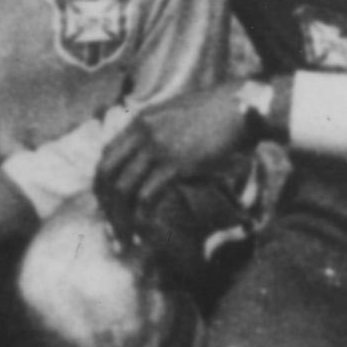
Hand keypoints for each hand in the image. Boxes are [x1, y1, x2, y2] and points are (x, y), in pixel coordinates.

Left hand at [96, 82, 261, 241]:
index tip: (108, 204)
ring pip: (123, 189)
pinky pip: (147, 196)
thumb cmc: (217, 115)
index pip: (106, 156)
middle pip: (107, 174)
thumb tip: (154, 165)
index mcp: (139, 122)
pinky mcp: (175, 165)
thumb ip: (159, 136)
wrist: (243, 107)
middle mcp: (141, 134)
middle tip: (112, 228)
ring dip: (120, 218)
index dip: (103, 184)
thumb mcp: (177, 119)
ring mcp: (156, 149)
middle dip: (105, 205)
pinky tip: (145, 231)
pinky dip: (142, 217)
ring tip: (126, 238)